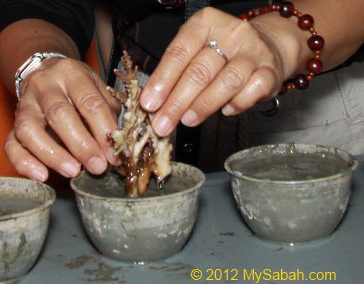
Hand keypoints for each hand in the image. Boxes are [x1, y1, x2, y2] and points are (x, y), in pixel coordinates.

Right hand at [5, 57, 119, 181]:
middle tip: (97, 167)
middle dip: (80, 144)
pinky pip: (11, 144)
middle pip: (58, 114)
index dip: (103, 130)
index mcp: (72, 74)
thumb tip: (117, 149)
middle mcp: (44, 86)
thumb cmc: (80, 88)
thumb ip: (109, 116)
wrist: (46, 72)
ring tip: (73, 172)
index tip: (114, 155)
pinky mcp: (12, 123)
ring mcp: (24, 104)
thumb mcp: (99, 90)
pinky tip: (42, 176)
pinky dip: (23, 162)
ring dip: (52, 154)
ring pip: (29, 129)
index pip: (89, 102)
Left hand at [140, 7, 288, 136]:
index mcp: (205, 23)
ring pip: (226, 82)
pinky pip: (252, 91)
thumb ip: (177, 73)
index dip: (162, 81)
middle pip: (199, 71)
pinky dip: (236, 104)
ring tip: (187, 120)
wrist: (267, 46)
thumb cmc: (223, 52)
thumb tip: (155, 104)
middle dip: (177, 102)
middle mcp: (231, 33)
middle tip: (163, 123)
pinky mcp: (270, 72)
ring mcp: (254, 52)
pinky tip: (225, 111)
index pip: (179, 53)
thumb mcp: (196, 51)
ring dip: (203, 106)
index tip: (149, 104)